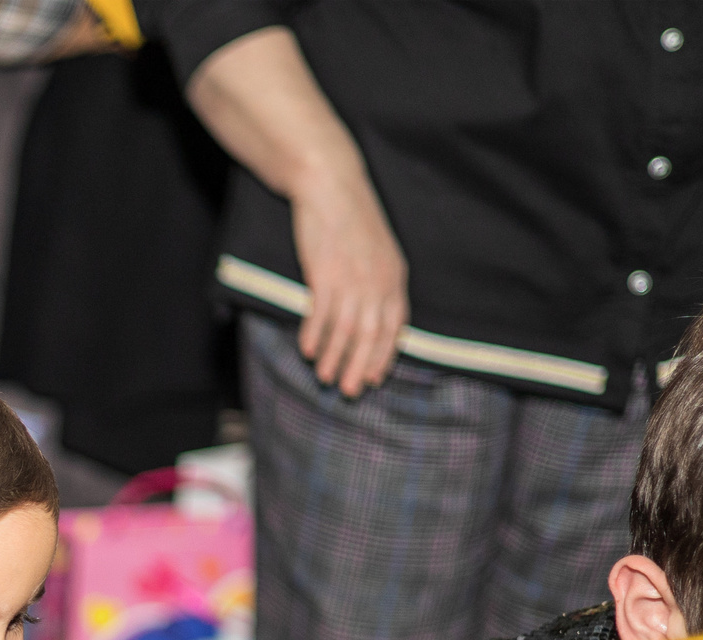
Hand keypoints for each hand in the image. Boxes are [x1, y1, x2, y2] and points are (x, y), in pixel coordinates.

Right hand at [292, 168, 408, 397]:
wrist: (331, 186)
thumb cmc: (351, 219)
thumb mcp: (377, 251)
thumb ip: (379, 282)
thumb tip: (372, 315)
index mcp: (394, 277)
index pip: (395, 327)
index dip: (385, 355)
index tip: (376, 378)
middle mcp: (377, 281)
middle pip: (370, 336)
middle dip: (360, 367)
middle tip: (350, 391)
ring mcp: (352, 278)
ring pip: (345, 331)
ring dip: (335, 358)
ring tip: (325, 378)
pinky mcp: (325, 273)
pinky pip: (320, 314)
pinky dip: (314, 335)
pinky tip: (307, 350)